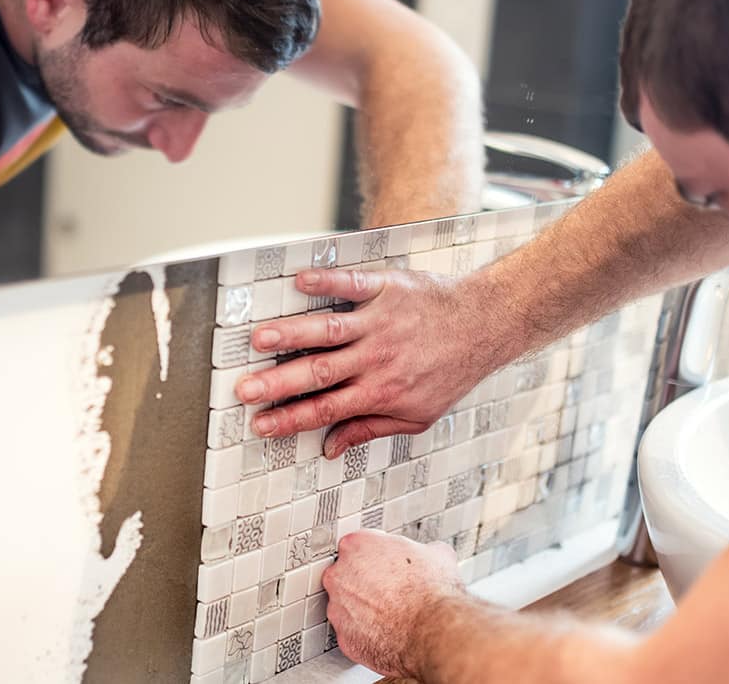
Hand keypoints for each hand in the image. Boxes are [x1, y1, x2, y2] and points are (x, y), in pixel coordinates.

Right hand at [238, 267, 513, 457]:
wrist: (484, 326)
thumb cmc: (450, 373)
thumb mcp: (417, 416)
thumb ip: (369, 430)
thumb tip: (330, 448)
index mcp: (380, 393)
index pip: (325, 410)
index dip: (289, 419)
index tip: (259, 424)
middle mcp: (376, 359)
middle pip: (318, 374)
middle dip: (277, 384)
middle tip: (244, 389)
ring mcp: (379, 323)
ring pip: (327, 331)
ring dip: (291, 334)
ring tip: (259, 339)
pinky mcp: (386, 290)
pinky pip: (351, 286)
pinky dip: (326, 283)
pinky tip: (299, 281)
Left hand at [324, 530, 461, 678]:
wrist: (434, 632)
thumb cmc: (432, 593)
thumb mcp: (436, 554)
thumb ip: (421, 551)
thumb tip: (429, 555)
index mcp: (357, 546)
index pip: (357, 544)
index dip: (375, 555)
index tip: (387, 563)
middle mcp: (340, 576)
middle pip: (346, 575)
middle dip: (364, 582)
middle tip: (389, 589)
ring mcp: (338, 609)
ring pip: (346, 606)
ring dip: (363, 610)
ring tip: (391, 614)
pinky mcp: (344, 638)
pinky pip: (353, 634)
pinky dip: (366, 635)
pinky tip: (387, 632)